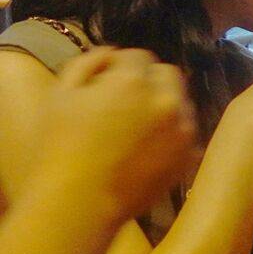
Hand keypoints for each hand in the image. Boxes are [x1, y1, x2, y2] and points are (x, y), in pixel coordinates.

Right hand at [39, 47, 195, 220]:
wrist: (80, 200)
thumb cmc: (62, 145)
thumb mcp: (62, 93)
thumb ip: (88, 63)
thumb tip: (111, 53)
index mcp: (134, 81)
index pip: (139, 56)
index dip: (121, 67)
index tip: (109, 82)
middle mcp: (166, 100)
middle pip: (168, 74)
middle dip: (149, 81)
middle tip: (126, 101)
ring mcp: (183, 130)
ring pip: (182, 103)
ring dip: (164, 106)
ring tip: (137, 128)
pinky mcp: (189, 156)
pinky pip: (187, 133)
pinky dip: (173, 134)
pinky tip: (150, 148)